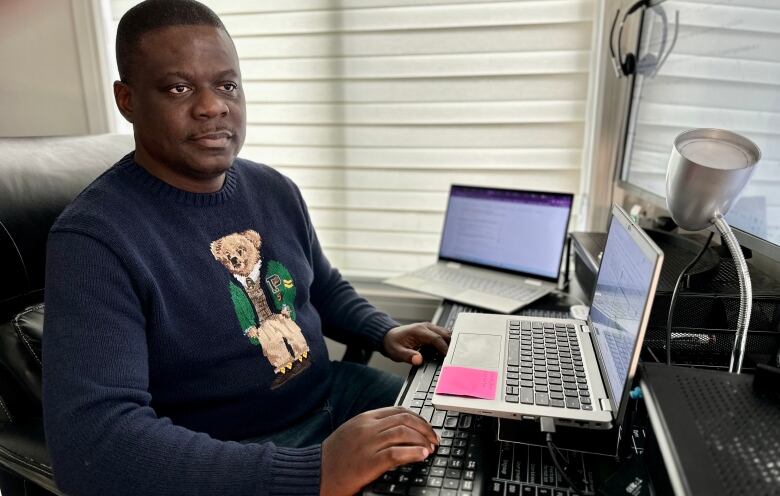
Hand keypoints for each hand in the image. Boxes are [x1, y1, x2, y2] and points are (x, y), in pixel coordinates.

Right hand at [320, 406, 438, 495]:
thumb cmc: (334, 457)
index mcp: (365, 418)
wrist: (315, 473)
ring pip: (404, 434)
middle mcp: (368, 427)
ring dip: (422, 440)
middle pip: (405, 420)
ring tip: (431, 448)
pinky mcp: (369, 462)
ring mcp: (368, 444)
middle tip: (434, 439)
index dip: (418, 418)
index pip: (399, 411)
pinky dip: (413, 453)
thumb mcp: (353, 433)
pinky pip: (396, 453)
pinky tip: (422, 456)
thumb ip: (373, 428)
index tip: (427, 428)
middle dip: (425, 429)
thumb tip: (398, 431)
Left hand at [383, 322, 450, 365]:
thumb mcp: (397, 352)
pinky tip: (449, 351)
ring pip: (446, 333)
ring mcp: (429, 328)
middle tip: (456, 357)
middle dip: (452, 345)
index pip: (436, 338)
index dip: (444, 348)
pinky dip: (448, 342)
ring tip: (455, 354)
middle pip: (444, 334)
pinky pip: (443, 335)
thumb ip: (408, 356)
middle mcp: (426, 327)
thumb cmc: (393, 343)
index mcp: (419, 331)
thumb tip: (418, 360)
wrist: (389, 337)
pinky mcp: (431, 331)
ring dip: (451, 342)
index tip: (448, 358)